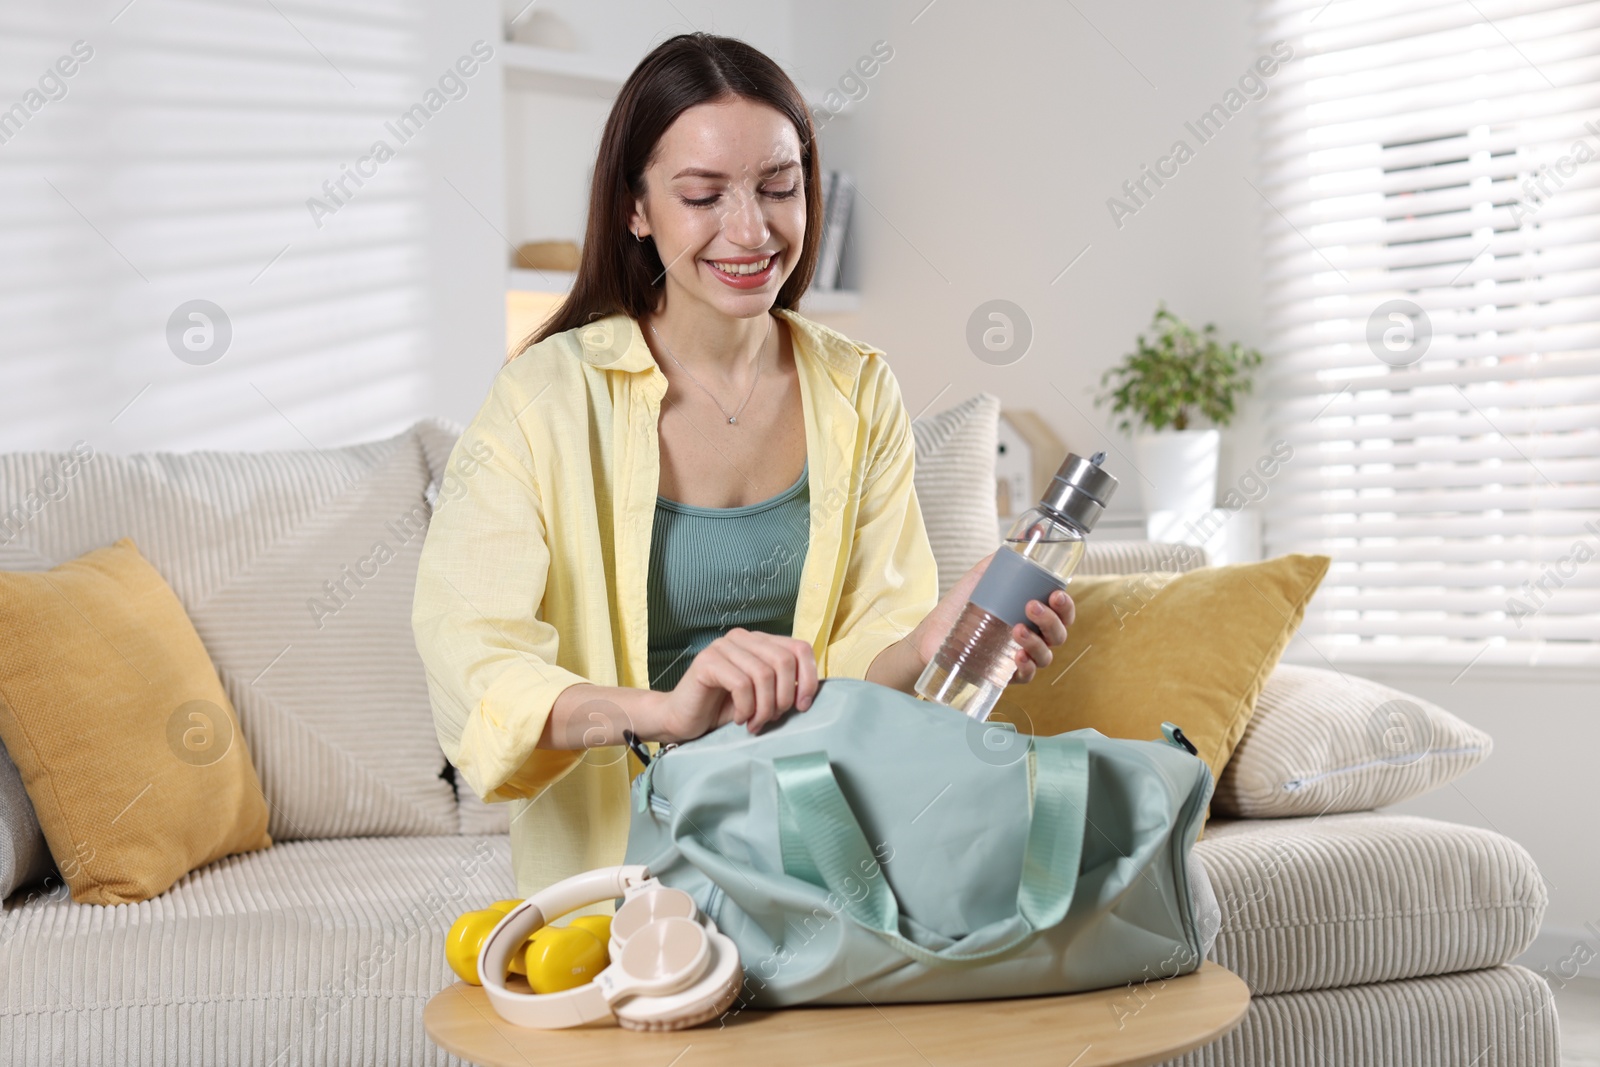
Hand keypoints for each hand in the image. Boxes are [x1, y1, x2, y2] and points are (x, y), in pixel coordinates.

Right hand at [654, 628, 818, 742]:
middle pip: (784, 660)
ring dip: (764, 707)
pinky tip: (741, 719)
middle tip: (772, 719)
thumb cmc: (725, 709)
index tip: (802, 706)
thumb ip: (783, 685)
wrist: (683, 720)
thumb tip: (810, 690)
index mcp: (760, 641)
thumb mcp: (763, 696)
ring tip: (755, 724)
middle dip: (784, 697)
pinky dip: (746, 708)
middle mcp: (743, 637)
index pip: (800, 648)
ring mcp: (723, 646)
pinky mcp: (707, 661)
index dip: (808, 678)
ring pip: (764, 674)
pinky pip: (741, 684)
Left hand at [910, 550, 1075, 684]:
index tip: (1056, 594)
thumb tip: (1029, 533)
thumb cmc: (958, 609)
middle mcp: (1031, 638)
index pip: (1061, 613)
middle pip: (1058, 634)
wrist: (930, 635)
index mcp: (1031, 616)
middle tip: (1031, 607)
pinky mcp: (1004, 676)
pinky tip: (1018, 657)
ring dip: (1037, 642)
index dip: (1065, 606)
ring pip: (1046, 656)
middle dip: (1051, 620)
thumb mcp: (980, 580)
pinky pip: (1026, 676)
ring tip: (1017, 630)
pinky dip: (1026, 667)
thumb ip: (1001, 560)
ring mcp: (1019, 658)